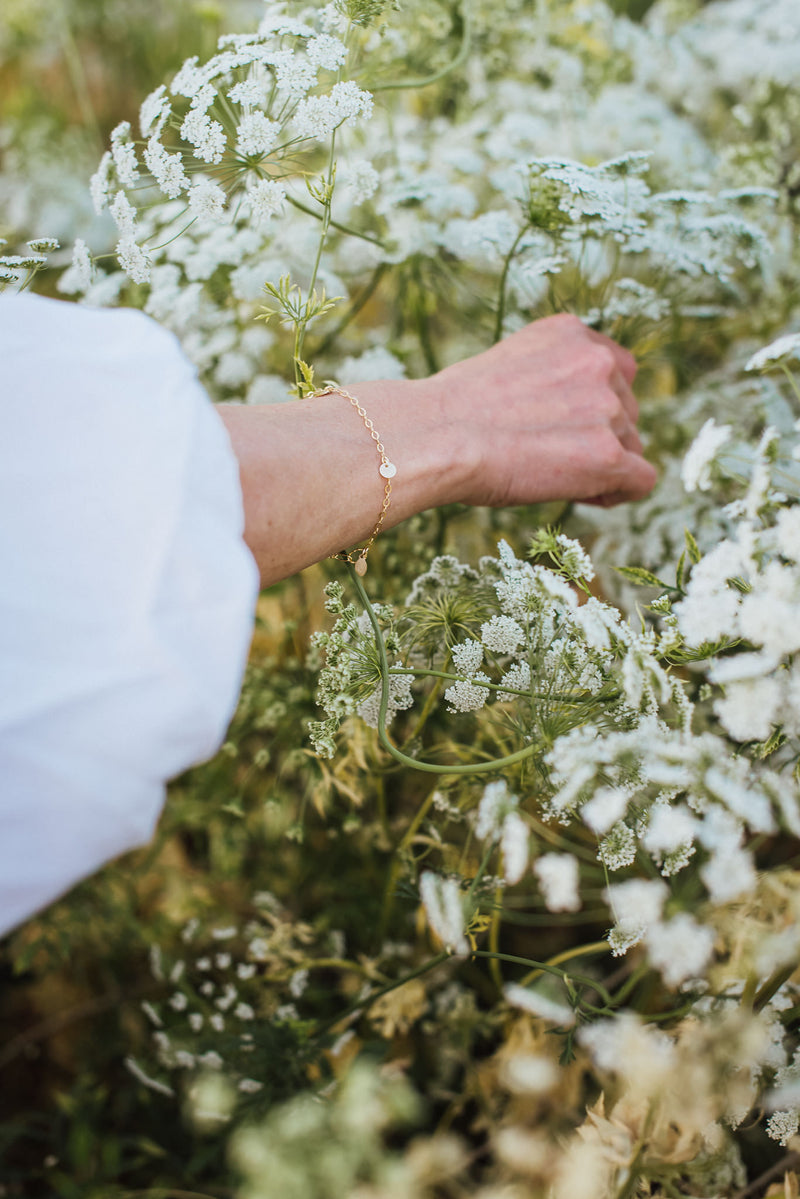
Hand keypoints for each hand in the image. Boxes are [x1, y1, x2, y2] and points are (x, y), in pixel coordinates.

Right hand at [421, 313, 655, 508]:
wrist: (437, 436)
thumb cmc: (451, 412)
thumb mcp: (507, 366)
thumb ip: (548, 376)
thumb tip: (565, 415)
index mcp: (571, 332)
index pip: (614, 370)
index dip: (593, 405)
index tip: (562, 426)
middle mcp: (598, 362)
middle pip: (625, 412)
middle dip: (596, 437)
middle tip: (546, 457)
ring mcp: (607, 408)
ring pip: (631, 447)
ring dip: (599, 466)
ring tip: (549, 476)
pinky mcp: (608, 455)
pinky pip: (639, 481)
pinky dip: (615, 493)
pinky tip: (581, 495)